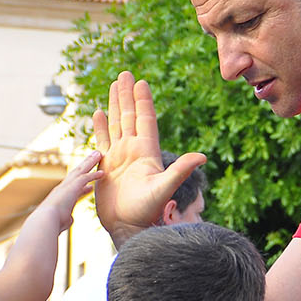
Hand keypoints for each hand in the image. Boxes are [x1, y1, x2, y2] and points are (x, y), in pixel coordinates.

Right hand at [35, 151, 103, 232]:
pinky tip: (102, 173)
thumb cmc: (52, 224)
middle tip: (94, 157)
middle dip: (86, 165)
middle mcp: (63, 188)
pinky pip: (85, 177)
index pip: (73, 189)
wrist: (46, 220)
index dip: (82, 187)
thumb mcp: (62, 221)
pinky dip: (94, 175)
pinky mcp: (72, 186)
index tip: (90, 186)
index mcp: (61, 197)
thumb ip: (67, 218)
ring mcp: (67, 186)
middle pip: (76, 173)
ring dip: (90, 162)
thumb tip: (70, 220)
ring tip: (99, 154)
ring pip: (80, 170)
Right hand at [91, 72, 205, 245]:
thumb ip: (180, 170)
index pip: (145, 120)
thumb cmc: (146, 211)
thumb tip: (202, 156)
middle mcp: (133, 151)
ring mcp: (119, 157)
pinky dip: (100, 126)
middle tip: (125, 74)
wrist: (127, 226)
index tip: (142, 82)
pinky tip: (98, 112)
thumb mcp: (164, 188)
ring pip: (116, 124)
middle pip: (129, 116)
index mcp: (147, 152)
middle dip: (127, 95)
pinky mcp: (106, 166)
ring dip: (114, 105)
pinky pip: (102, 140)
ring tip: (113, 85)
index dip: (143, 101)